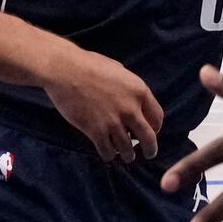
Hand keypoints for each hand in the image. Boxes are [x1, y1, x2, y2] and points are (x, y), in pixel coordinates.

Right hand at [41, 44, 163, 162]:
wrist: (65, 70)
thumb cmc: (90, 65)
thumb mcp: (119, 71)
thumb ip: (130, 88)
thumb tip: (134, 101)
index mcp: (139, 91)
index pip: (157, 117)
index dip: (155, 127)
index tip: (151, 132)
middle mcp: (130, 109)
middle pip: (148, 137)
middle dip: (150, 149)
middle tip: (149, 154)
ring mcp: (113, 122)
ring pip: (127, 149)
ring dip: (128, 155)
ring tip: (127, 156)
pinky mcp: (95, 131)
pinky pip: (107, 152)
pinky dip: (109, 155)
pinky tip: (108, 154)